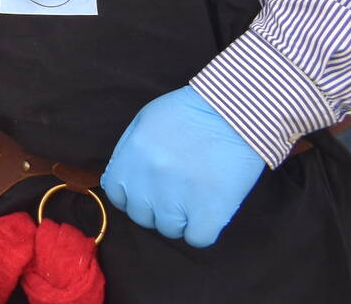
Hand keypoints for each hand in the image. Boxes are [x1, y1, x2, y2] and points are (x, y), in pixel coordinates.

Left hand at [101, 86, 264, 247]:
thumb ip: (126, 152)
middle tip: (175, 194)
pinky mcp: (211, 210)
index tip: (147, 192)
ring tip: (194, 200)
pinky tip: (208, 213)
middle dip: (155, 208)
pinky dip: (202, 231)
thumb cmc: (188, 112)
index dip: (132, 195)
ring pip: (169, 230)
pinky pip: (197, 238)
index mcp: (131, 157)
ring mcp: (179, 198)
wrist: (234, 111)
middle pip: (142, 216)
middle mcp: (150, 180)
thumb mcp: (144, 121)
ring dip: (180, 220)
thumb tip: (116, 181)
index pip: (116, 195)